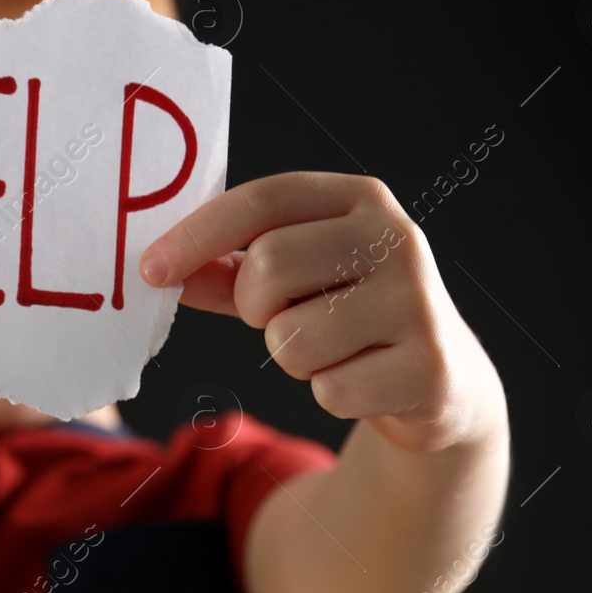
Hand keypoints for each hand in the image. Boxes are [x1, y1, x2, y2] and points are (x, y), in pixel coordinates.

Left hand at [140, 171, 501, 452]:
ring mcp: (419, 303)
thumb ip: (225, 269)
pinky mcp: (430, 368)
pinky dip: (329, 393)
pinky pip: (328, 390)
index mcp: (360, 199)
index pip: (262, 200)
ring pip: (292, 337)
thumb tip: (156, 271)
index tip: (148, 270)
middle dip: (255, 305)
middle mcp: (397, 239)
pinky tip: (363, 380)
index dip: (197, 234)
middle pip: (269, 265)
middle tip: (281, 317)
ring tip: (330, 349)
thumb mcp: (291, 278)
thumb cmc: (347, 313)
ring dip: (291, 356)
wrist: (443, 379)